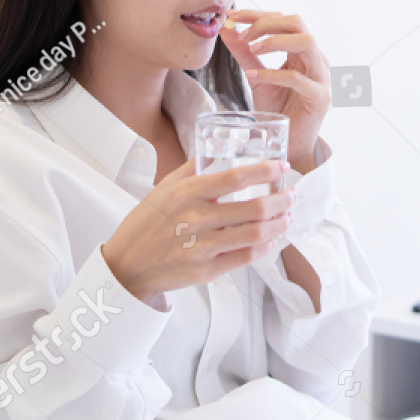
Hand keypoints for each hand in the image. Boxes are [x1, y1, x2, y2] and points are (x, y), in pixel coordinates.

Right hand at [101, 157, 297, 300]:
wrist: (127, 265)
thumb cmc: (146, 224)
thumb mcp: (163, 189)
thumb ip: (191, 170)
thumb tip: (216, 149)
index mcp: (186, 194)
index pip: (234, 178)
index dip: (264, 171)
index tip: (282, 166)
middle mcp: (196, 219)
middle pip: (253, 208)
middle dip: (281, 200)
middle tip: (292, 195)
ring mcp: (202, 247)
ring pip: (255, 234)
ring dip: (278, 224)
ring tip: (288, 217)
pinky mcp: (207, 270)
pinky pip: (245, 257)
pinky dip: (264, 247)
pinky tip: (271, 240)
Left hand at [218, 9, 329, 171]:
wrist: (289, 144)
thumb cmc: (277, 110)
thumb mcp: (256, 77)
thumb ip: (244, 53)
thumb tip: (227, 29)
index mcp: (303, 51)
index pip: (284, 20)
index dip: (257, 14)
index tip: (231, 16)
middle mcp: (316, 59)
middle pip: (297, 23)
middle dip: (266, 23)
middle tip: (241, 33)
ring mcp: (321, 77)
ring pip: (306, 42)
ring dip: (274, 40)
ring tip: (250, 47)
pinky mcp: (319, 97)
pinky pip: (297, 78)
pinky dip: (272, 73)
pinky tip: (252, 75)